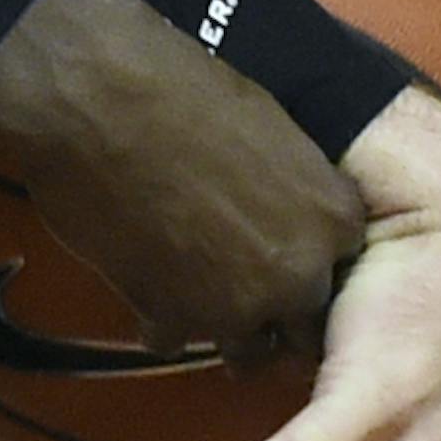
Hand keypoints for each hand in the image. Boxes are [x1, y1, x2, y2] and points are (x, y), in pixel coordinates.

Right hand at [0, 0, 359, 363]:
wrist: (99, 98)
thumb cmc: (184, 88)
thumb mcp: (270, 128)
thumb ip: (292, 189)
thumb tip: (282, 211)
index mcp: (335, 219)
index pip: (340, 271)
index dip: (303, 262)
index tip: (274, 249)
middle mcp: (299, 275)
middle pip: (303, 326)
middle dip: (272, 308)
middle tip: (232, 272)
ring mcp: (236, 307)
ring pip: (245, 351)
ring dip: (220, 323)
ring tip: (187, 282)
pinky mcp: (170, 321)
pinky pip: (175, 342)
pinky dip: (158, 316)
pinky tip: (141, 274)